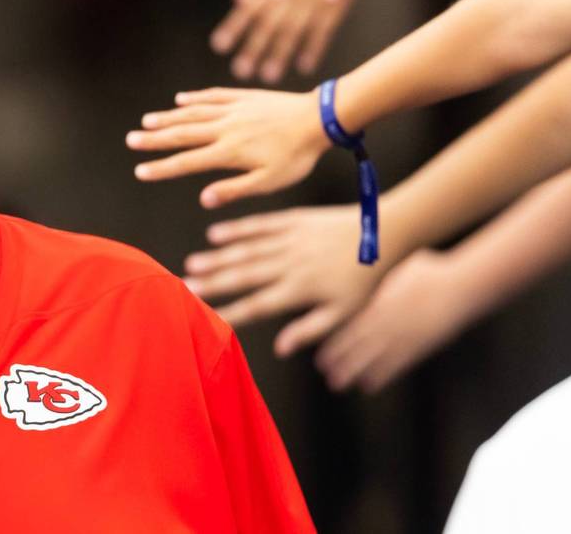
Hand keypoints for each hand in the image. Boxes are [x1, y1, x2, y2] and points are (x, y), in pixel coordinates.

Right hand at [128, 88, 327, 207]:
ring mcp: (233, 110)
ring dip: (168, 117)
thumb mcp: (270, 181)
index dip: (161, 168)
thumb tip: (204, 200)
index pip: (187, 162)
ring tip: (146, 120)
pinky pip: (213, 96)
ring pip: (193, 113)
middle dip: (154, 139)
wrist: (320, 117)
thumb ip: (235, 189)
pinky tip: (180, 99)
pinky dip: (194, 98)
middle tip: (130, 140)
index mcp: (228, 152)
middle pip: (182, 134)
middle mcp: (224, 128)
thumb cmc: (297, 155)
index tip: (140, 171)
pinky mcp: (244, 97)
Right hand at [182, 205, 390, 356]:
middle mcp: (290, 264)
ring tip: (192, 264)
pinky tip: (215, 234)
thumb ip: (309, 330)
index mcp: (301, 290)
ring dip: (218, 258)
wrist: (384, 233)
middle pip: (245, 276)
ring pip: (247, 250)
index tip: (207, 320)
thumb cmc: (365, 280)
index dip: (232, 312)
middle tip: (186, 289)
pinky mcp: (293, 220)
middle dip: (214, 283)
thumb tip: (280, 350)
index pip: (259, 304)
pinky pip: (260, 225)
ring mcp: (290, 240)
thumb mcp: (343, 313)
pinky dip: (237, 229)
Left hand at [212, 0, 363, 83]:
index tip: (218, 45)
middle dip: (254, 44)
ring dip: (281, 50)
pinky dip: (318, 41)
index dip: (234, 23)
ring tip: (268, 75)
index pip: (251, 0)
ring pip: (297, 21)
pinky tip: (306, 64)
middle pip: (270, 15)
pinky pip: (328, 23)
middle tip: (239, 71)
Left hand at [316, 249, 478, 392]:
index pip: (350, 328)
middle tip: (325, 373)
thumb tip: (362, 272)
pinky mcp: (420, 347)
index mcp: (379, 305)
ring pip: (372, 360)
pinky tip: (369, 386)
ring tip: (338, 383)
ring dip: (353, 372)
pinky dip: (381, 376)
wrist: (460, 286)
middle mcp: (387, 323)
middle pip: (356, 346)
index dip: (335, 343)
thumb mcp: (396, 271)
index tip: (321, 355)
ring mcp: (403, 337)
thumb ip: (378, 282)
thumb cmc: (430, 272)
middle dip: (339, 361)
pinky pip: (397, 365)